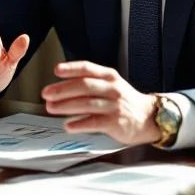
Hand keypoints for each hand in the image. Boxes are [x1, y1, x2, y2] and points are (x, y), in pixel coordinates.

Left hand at [41, 61, 160, 145]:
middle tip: (47, 93)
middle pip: (84, 86)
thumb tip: (61, 85)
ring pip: (87, 103)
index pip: (87, 68)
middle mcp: (112, 89)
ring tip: (51, 108)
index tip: (56, 70)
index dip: (71, 68)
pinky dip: (79, 124)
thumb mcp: (111, 85)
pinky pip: (94, 122)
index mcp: (109, 77)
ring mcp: (114, 105)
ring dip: (66, 106)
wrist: (148, 117)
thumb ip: (90, 82)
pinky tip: (68, 125)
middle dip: (62, 89)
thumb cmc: (123, 101)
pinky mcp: (116, 122)